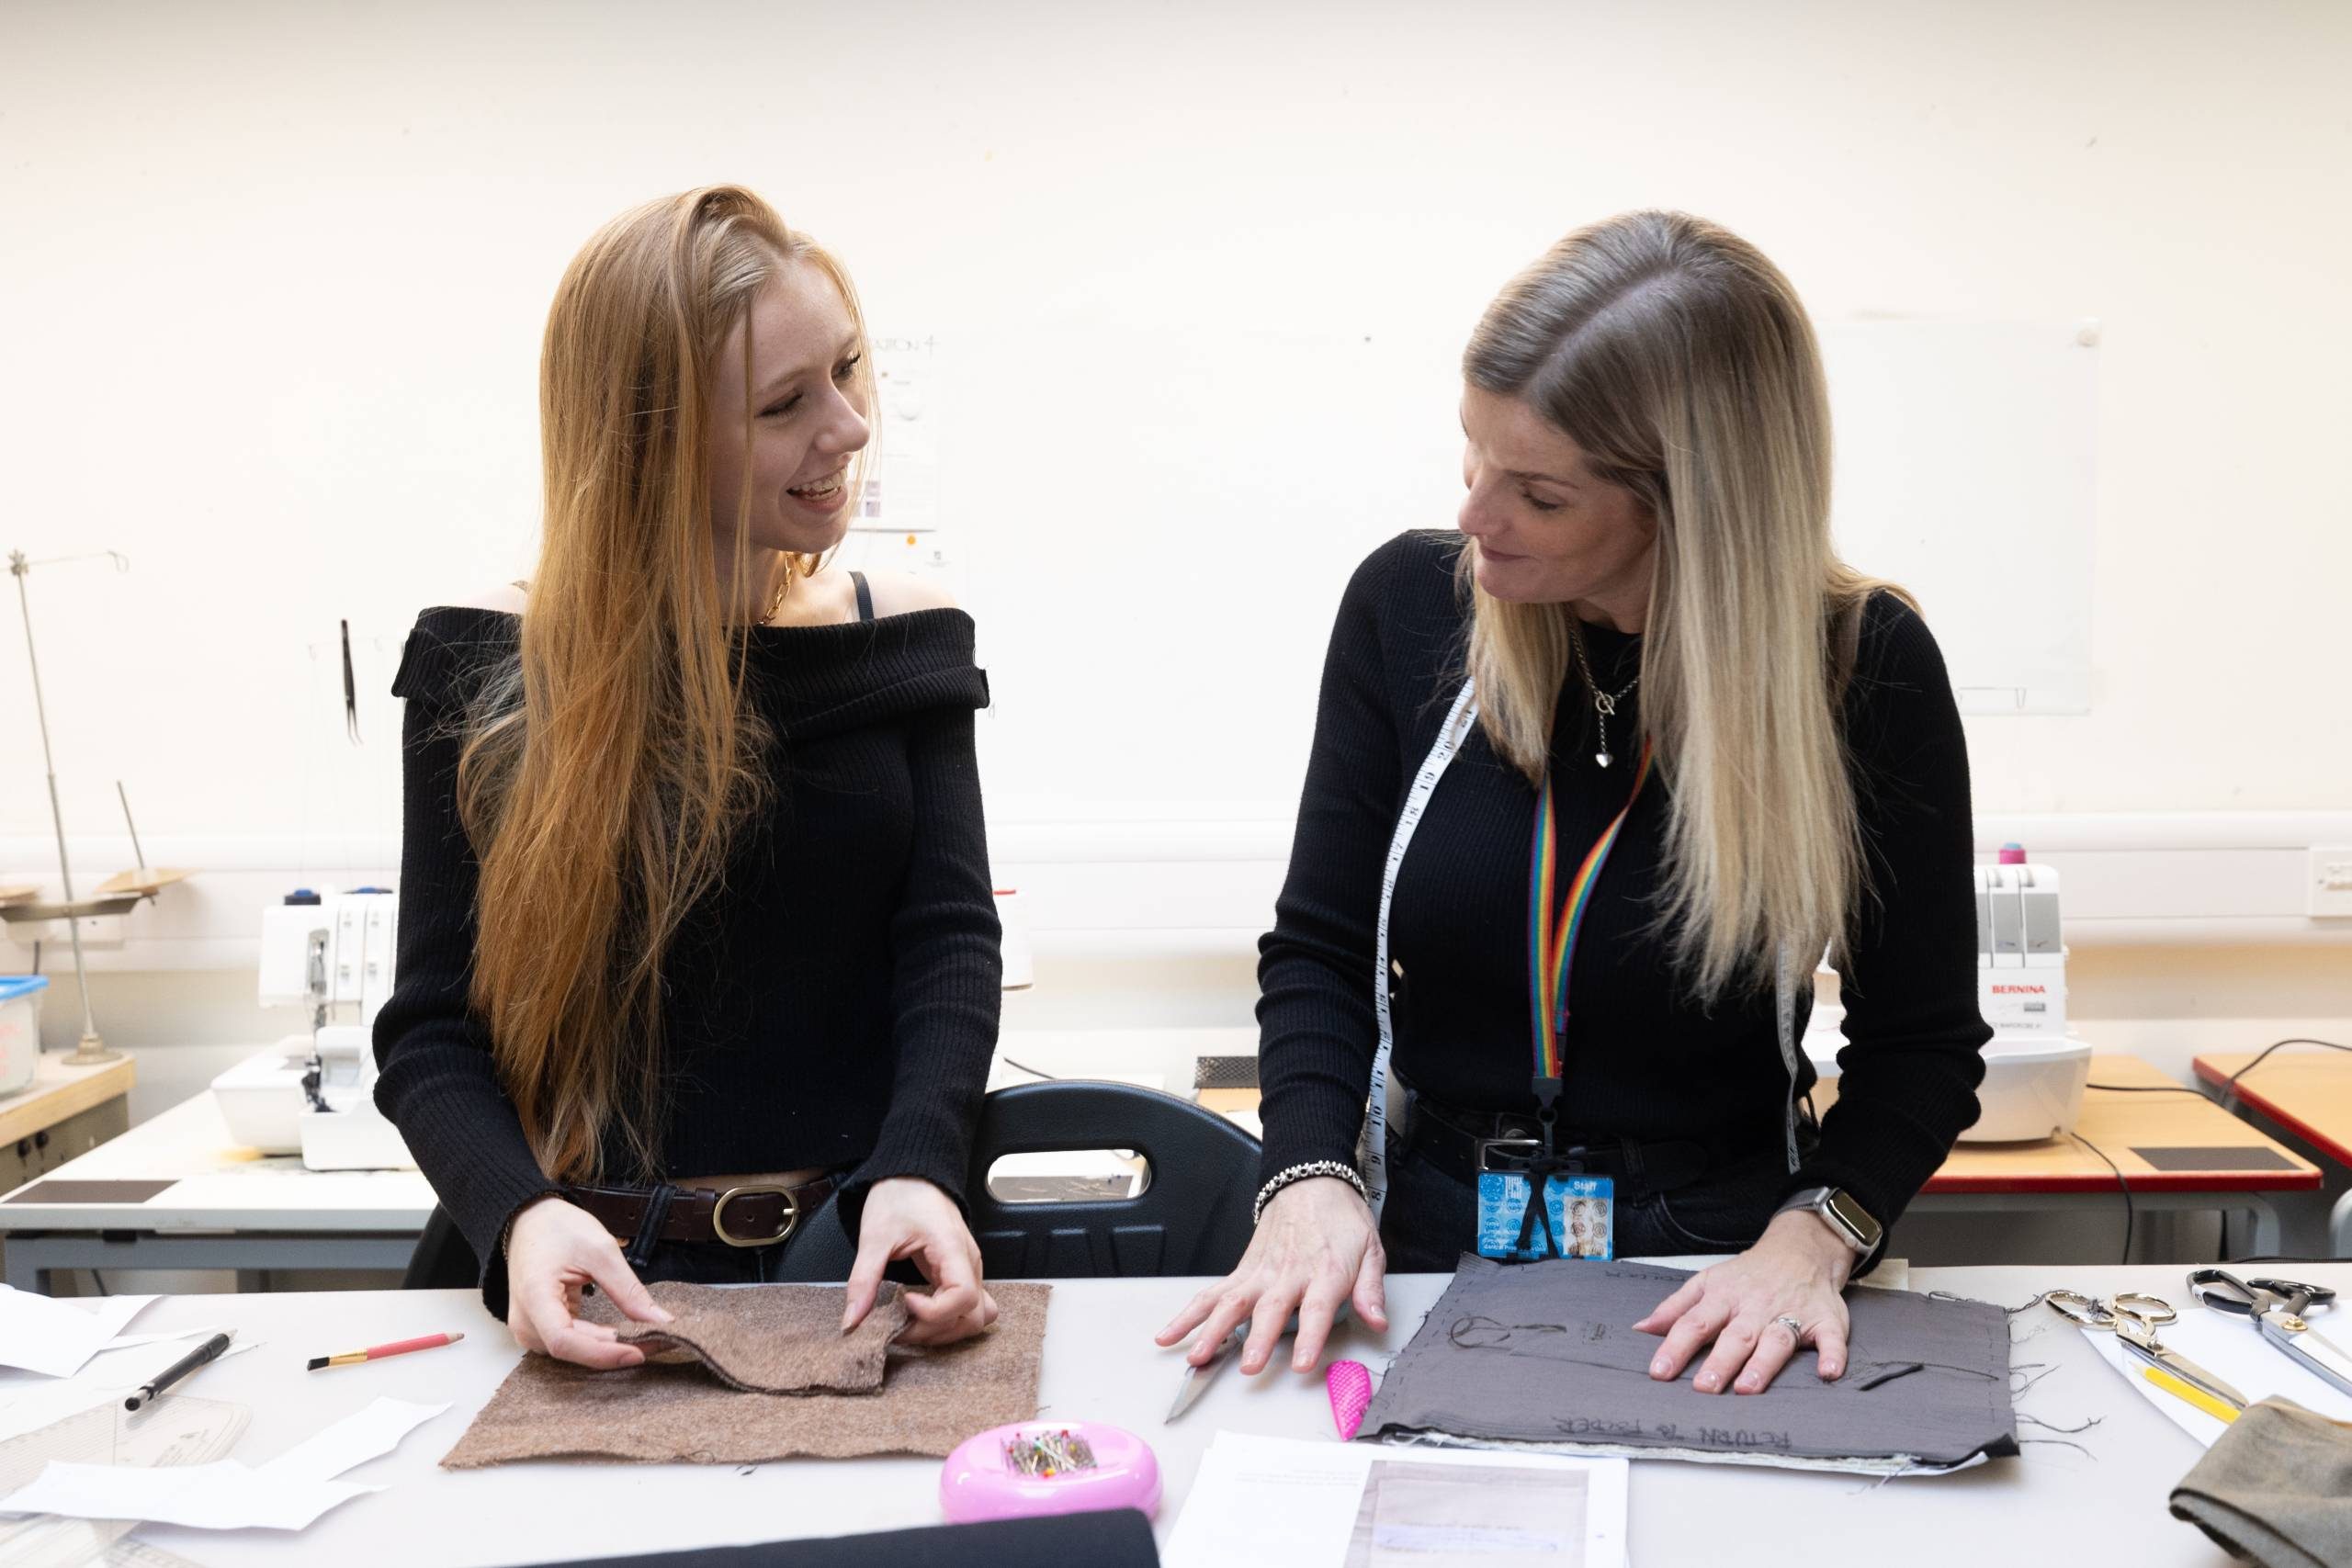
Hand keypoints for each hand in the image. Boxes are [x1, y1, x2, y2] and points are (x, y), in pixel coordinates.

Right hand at [504, 1196, 673, 1368]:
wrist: (530, 1221)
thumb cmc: (558, 1229)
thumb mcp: (600, 1250)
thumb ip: (629, 1289)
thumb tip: (661, 1320)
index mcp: (534, 1298)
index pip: (564, 1342)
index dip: (603, 1353)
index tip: (640, 1352)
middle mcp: (525, 1322)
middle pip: (572, 1350)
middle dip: (616, 1351)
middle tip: (659, 1342)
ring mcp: (529, 1328)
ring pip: (573, 1352)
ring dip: (609, 1349)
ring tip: (646, 1339)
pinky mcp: (539, 1328)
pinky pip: (571, 1344)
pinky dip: (599, 1342)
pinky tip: (624, 1336)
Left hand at [844, 1177, 997, 1346]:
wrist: (913, 1174)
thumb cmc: (901, 1195)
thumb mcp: (875, 1236)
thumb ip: (863, 1280)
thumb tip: (852, 1320)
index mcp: (953, 1249)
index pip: (963, 1298)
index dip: (934, 1312)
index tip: (904, 1302)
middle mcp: (969, 1263)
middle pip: (972, 1316)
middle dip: (934, 1329)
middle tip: (901, 1324)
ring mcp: (969, 1269)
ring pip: (976, 1317)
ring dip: (944, 1330)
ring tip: (910, 1323)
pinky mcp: (962, 1273)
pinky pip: (970, 1307)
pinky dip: (951, 1320)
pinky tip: (924, 1315)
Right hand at [1154, 1176, 1388, 1375]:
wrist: (1310, 1182)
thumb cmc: (1340, 1220)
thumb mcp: (1370, 1250)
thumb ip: (1370, 1290)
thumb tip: (1379, 1321)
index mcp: (1324, 1272)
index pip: (1317, 1308)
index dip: (1309, 1336)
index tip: (1302, 1362)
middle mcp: (1288, 1274)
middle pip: (1270, 1309)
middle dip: (1258, 1339)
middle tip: (1250, 1366)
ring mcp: (1259, 1273)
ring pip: (1231, 1303)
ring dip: (1214, 1331)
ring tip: (1199, 1357)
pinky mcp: (1241, 1272)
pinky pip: (1211, 1295)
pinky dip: (1189, 1315)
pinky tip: (1171, 1335)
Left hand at [1633, 1209, 1855, 1394]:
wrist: (1800, 1249)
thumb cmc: (1748, 1274)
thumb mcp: (1707, 1282)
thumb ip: (1675, 1308)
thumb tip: (1642, 1329)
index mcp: (1724, 1298)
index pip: (1694, 1324)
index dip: (1675, 1348)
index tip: (1659, 1373)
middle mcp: (1756, 1307)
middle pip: (1735, 1336)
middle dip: (1719, 1362)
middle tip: (1703, 1388)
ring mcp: (1792, 1313)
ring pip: (1776, 1339)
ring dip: (1763, 1364)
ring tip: (1748, 1387)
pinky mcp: (1826, 1321)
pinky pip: (1832, 1339)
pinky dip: (1833, 1356)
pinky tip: (1828, 1373)